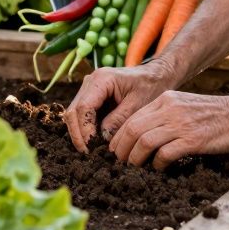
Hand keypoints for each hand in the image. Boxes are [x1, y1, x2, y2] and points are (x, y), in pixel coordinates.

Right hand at [62, 61, 176, 151]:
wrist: (155, 76)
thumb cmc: (150, 87)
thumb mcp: (138, 104)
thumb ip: (119, 120)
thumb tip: (102, 137)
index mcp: (101, 79)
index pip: (84, 107)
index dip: (85, 129)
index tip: (92, 147)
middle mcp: (90, 82)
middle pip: (73, 111)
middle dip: (78, 134)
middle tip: (87, 153)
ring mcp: (88, 89)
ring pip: (74, 114)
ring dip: (79, 133)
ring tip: (90, 151)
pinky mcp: (91, 98)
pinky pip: (81, 115)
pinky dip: (85, 129)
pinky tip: (93, 142)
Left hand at [109, 90, 228, 169]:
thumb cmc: (216, 114)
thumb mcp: (185, 106)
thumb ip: (165, 116)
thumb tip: (143, 136)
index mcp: (166, 99)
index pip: (132, 118)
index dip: (119, 137)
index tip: (117, 151)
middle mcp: (170, 109)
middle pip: (132, 129)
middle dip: (121, 149)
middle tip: (120, 163)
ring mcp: (181, 124)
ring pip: (144, 141)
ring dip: (136, 159)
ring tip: (136, 168)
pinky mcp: (193, 139)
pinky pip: (165, 154)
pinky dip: (158, 164)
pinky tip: (160, 168)